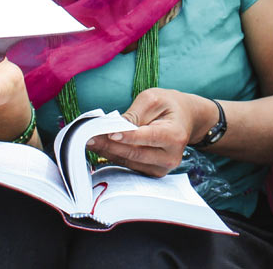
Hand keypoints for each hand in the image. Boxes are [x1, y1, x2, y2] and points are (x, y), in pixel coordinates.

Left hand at [88, 88, 210, 177]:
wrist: (185, 119)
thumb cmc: (168, 105)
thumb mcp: (153, 99)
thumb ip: (134, 113)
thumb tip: (113, 127)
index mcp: (175, 135)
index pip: (148, 137)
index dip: (128, 136)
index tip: (109, 133)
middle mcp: (170, 156)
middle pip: (135, 153)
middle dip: (109, 144)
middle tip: (88, 136)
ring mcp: (162, 168)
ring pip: (128, 161)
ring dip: (107, 151)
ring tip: (88, 140)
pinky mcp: (152, 173)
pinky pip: (128, 165)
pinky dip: (113, 155)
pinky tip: (99, 146)